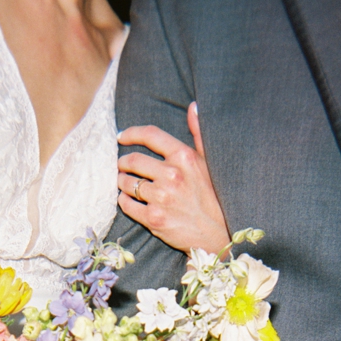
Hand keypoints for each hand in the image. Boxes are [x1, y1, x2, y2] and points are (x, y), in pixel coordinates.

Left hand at [117, 102, 229, 255]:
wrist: (218, 234)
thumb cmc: (213, 196)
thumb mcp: (208, 162)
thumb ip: (198, 133)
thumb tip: (193, 106)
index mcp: (184, 157)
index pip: (150, 136)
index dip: (131, 133)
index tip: (122, 137)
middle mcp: (171, 175)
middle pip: (132, 160)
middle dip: (123, 162)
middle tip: (123, 165)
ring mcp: (161, 198)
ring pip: (126, 182)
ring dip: (122, 181)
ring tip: (125, 182)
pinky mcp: (154, 219)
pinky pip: (126, 204)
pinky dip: (123, 200)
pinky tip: (128, 199)